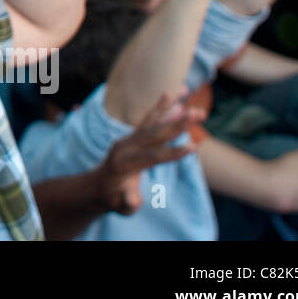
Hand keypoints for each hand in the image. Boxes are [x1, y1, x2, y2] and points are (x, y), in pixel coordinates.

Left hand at [96, 92, 202, 215]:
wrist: (97, 186)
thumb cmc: (112, 199)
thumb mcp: (119, 206)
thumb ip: (127, 202)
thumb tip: (133, 199)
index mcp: (124, 163)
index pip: (152, 156)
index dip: (172, 153)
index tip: (193, 146)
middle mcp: (125, 146)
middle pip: (155, 133)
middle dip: (178, 124)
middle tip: (200, 113)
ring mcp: (128, 138)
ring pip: (151, 120)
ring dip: (170, 107)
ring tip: (186, 91)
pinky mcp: (133, 135)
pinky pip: (149, 118)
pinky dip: (162, 107)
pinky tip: (174, 94)